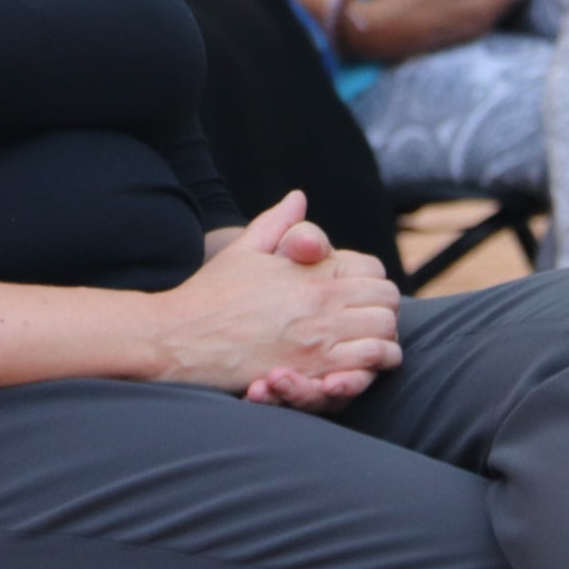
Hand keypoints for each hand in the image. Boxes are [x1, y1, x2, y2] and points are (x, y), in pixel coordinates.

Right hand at [150, 193, 401, 397]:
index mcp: (311, 269)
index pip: (373, 270)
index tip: (359, 292)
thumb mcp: (244, 249)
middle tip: (368, 320)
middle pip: (387, 301)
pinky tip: (359, 368)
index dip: (372, 282)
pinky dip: (370, 367)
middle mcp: (321, 300)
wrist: (181, 336)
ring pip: (385, 334)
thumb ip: (277, 223)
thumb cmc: (211, 293)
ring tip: (370, 345)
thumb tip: (298, 198)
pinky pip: (365, 366)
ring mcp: (319, 337)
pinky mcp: (311, 370)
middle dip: (383, 309)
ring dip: (383, 340)